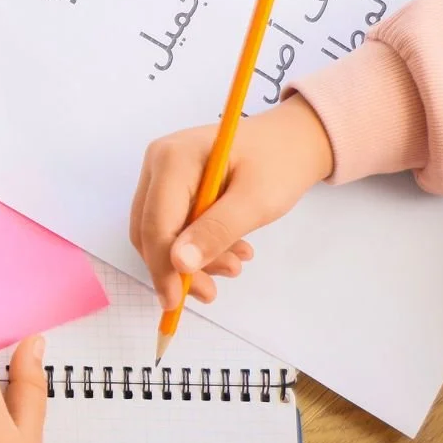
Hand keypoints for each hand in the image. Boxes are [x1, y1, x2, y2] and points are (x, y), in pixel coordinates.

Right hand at [129, 92, 334, 308]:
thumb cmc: (279, 163)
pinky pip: (173, 224)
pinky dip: (196, 245)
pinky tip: (229, 250)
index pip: (156, 223)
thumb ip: (216, 231)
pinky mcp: (173, 185)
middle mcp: (158, 163)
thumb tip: (178, 265)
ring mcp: (162, 173)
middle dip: (176, 267)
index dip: (163, 268)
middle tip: (211, 292)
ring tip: (234, 265)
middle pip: (150, 229)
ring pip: (159, 231)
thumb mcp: (255, 201)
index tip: (176, 303)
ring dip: (190, 258)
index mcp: (173, 159)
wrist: (293, 140)